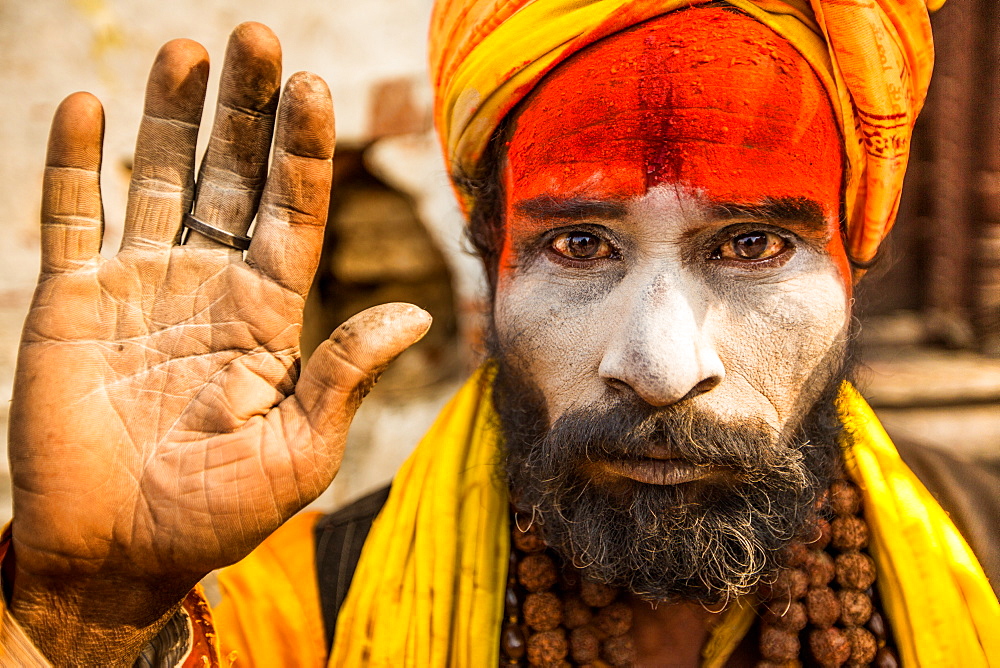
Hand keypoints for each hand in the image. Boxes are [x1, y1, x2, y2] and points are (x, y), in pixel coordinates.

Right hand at [6, 23, 429, 664]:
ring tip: (189, 51)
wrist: (118, 551)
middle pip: (234, 176)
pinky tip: (84, 106)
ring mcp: (139, 283)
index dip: (304, 150)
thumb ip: (345, 376)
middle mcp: (209, 282)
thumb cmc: (216, 513)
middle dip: (246, 110)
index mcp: (269, 312)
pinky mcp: (70, 300)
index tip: (312, 86)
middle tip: (256, 36)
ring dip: (173, 116)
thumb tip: (416, 314)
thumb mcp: (298, 453)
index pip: (294, 211)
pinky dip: (73, 162)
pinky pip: (70, 216)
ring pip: (160, 178)